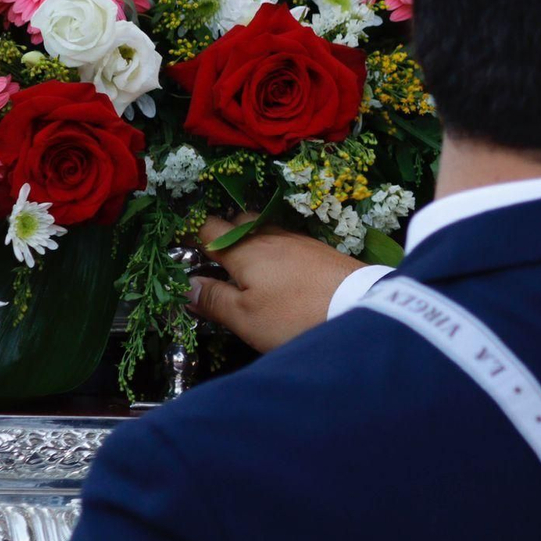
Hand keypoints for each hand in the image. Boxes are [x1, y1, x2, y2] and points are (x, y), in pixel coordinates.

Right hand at [188, 215, 368, 352]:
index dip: (190, 234)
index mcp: (244, 249)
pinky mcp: (320, 251)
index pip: (208, 229)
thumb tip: (187, 285)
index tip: (179, 244)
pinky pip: (288, 242)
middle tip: (212, 255)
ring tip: (244, 266)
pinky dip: (275, 251)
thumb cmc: (294, 316)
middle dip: (222, 233)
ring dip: (250, 241)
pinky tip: (280, 270)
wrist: (360, 308)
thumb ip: (214, 300)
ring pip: (265, 230)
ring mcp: (298, 241)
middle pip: (238, 222)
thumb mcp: (245, 317)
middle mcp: (270, 236)